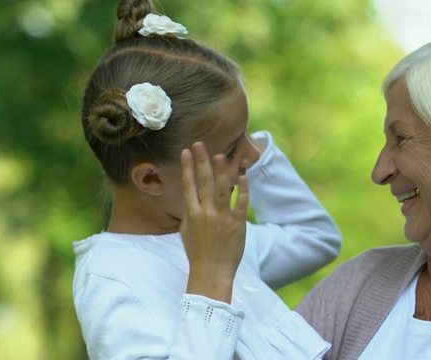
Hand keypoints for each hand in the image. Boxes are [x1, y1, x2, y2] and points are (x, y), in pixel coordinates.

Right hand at [180, 142, 248, 302]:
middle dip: (201, 161)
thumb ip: (189, 212)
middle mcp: (205, 213)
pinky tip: (244, 176)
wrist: (211, 272)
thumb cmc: (198, 252)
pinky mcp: (237, 225)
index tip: (186, 151)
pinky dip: (243, 190)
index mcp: (191, 214)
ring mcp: (222, 218)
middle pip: (204, 182)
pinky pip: (241, 204)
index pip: (188, 185)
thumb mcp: (186, 230)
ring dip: (222, 171)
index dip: (187, 167)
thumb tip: (189, 195)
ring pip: (223, 189)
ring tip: (220, 155)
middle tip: (200, 144)